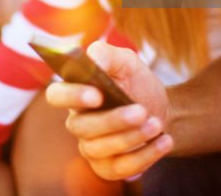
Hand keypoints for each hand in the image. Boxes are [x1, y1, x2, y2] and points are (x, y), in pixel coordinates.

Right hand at [45, 41, 172, 180]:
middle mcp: (78, 121)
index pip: (56, 95)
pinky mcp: (107, 167)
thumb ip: (106, 54)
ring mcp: (90, 147)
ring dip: (132, 137)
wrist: (160, 109)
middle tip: (140, 111)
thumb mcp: (126, 61)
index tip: (97, 94)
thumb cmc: (136, 83)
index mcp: (77, 93)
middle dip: (112, 120)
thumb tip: (92, 60)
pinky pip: (120, 168)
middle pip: (81, 126)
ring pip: (100, 148)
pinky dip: (145, 156)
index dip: (72, 96)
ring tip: (156, 124)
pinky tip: (164, 141)